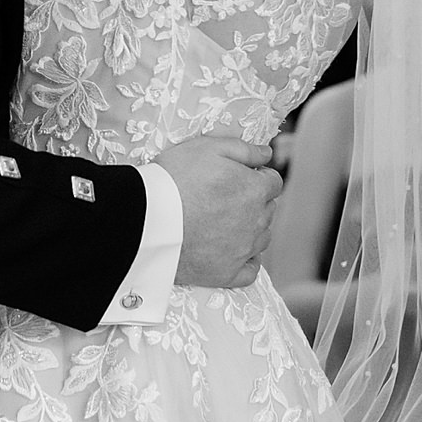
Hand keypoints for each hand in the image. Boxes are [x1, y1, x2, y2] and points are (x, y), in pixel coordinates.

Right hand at [157, 135, 280, 288]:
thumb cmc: (175, 178)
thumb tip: (267, 154)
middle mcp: (256, 222)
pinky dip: (247, 261)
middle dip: (254, 201)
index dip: (258, 176)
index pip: (274, 182)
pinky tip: (234, 251)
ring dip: (251, 228)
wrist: (147, 218)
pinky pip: (250, 271)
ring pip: (262, 237)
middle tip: (226, 197)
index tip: (241, 176)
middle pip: (268, 209)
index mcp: (255, 190)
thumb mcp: (208, 147)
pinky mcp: (227, 274)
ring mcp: (243, 250)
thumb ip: (244, 149)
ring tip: (224, 221)